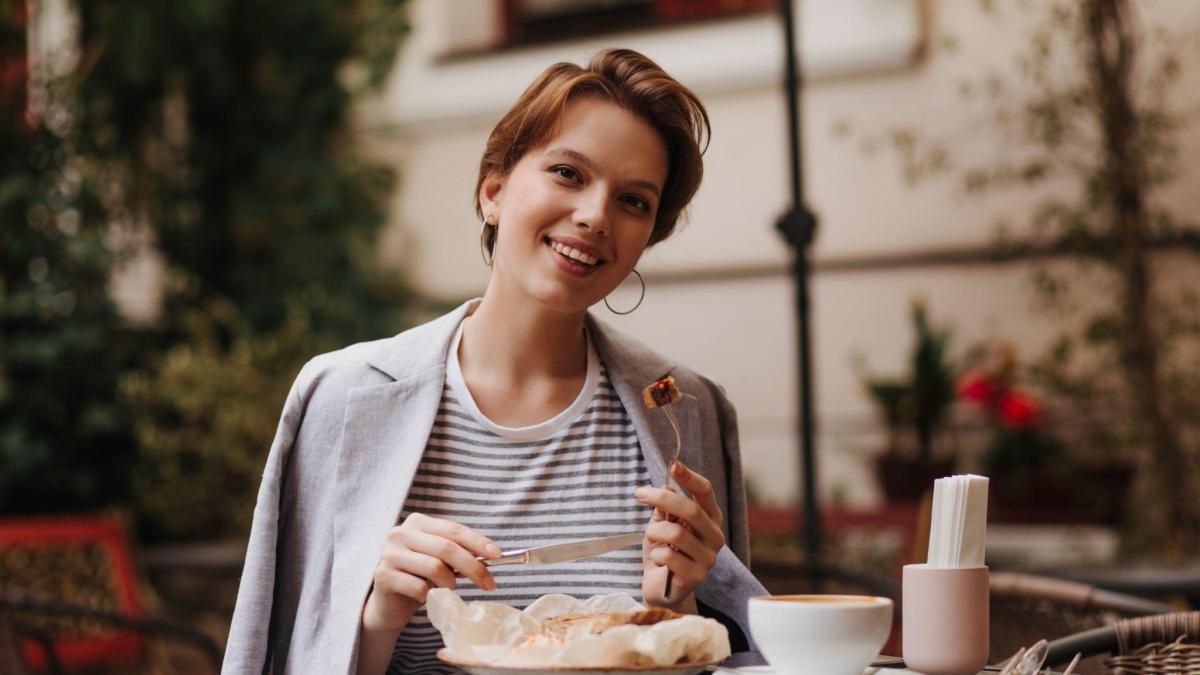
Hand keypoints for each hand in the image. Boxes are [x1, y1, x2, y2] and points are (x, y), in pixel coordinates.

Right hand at [362, 513, 500, 631]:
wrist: (391, 603)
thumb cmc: (421, 577)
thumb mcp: (442, 561)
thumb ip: (460, 554)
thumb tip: (491, 556)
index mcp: (418, 522)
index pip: (454, 529)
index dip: (478, 542)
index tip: (498, 554)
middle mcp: (400, 533)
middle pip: (447, 548)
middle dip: (473, 567)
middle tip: (489, 584)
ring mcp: (389, 554)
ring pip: (435, 568)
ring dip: (449, 584)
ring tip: (448, 589)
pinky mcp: (383, 576)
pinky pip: (419, 587)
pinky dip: (430, 596)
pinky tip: (426, 597)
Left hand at [635, 461, 724, 608]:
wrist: (662, 590)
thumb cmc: (663, 552)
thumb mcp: (660, 525)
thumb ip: (665, 508)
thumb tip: (666, 486)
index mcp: (709, 519)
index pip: (706, 492)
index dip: (690, 477)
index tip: (674, 465)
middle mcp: (715, 536)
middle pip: (691, 510)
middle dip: (662, 499)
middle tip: (639, 494)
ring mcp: (708, 557)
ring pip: (677, 533)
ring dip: (655, 532)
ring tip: (651, 539)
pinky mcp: (697, 576)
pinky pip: (670, 556)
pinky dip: (656, 555)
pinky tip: (659, 561)